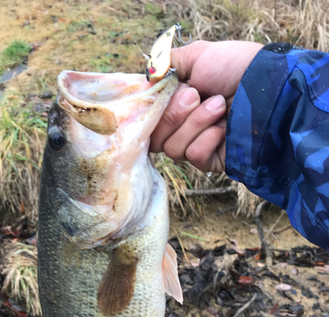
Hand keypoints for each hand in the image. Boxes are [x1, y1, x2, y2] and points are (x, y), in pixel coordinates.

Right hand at [150, 40, 262, 171]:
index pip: (147, 120)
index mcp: (176, 103)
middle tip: (198, 95)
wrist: (270, 88)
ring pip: (172, 148)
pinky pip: (193, 155)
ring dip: (195, 123)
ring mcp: (196, 143)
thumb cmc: (236, 68)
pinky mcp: (211, 160)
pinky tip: (223, 128)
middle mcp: (182, 126)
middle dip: (174, 114)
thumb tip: (146, 79)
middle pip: (155, 137)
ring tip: (219, 107)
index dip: (150, 112)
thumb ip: (167, 64)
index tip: (161, 96)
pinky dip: (207, 139)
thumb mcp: (197, 56)